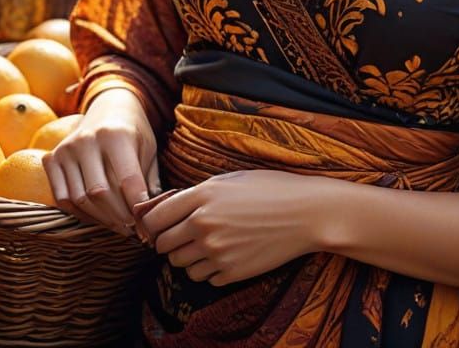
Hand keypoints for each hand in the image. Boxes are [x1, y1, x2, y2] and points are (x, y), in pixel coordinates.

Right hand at [43, 87, 160, 235]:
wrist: (108, 105)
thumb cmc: (133, 130)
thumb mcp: (149, 147)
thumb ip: (150, 179)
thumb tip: (153, 214)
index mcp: (116, 134)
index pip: (127, 179)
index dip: (137, 205)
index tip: (147, 223)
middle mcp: (87, 140)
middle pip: (99, 192)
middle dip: (119, 217)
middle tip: (134, 229)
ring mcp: (66, 149)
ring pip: (79, 199)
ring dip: (101, 219)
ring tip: (119, 225)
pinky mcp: (52, 158)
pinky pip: (62, 197)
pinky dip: (80, 213)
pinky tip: (98, 216)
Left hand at [133, 170, 325, 285]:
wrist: (305, 214)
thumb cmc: (270, 189)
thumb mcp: (230, 180)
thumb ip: (197, 193)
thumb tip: (168, 208)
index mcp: (202, 196)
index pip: (155, 218)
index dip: (153, 223)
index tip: (160, 224)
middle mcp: (204, 225)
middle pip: (163, 246)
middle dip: (170, 241)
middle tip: (185, 235)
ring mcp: (217, 252)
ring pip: (180, 265)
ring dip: (189, 257)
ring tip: (209, 244)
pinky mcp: (231, 273)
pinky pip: (205, 278)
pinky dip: (211, 270)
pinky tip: (228, 254)